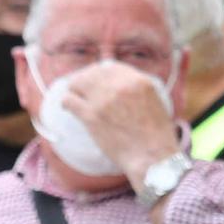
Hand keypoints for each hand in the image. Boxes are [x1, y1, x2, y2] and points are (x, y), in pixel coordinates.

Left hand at [56, 61, 180, 185]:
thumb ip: (136, 88)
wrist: (151, 157)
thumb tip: (118, 82)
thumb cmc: (156, 135)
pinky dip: (66, 102)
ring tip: (73, 95)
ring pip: (77, 83)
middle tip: (80, 87)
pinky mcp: (91, 116)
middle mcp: (120, 86)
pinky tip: (67, 106)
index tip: (95, 78)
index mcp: (138, 81)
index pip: (111, 67)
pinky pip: (70, 101)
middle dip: (85, 79)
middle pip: (92, 72)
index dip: (100, 72)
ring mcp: (104, 100)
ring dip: (74, 89)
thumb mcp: (154, 101)